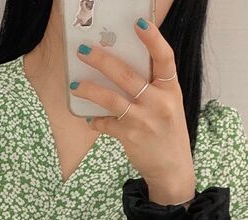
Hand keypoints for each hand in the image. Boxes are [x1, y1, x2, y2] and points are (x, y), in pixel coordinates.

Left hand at [72, 20, 194, 203]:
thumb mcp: (168, 104)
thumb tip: (120, 67)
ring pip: (112, 99)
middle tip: (83, 50)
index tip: (138, 22)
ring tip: (75, 85)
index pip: (164, 57)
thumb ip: (152, 86)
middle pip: (127, 75)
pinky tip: (90, 119)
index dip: (152, 38)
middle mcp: (159, 102)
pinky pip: (107, 123)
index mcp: (170, 88)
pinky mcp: (131, 136)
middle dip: (102, 61)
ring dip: (90, 90)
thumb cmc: (167, 132)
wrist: (172, 169)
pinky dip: (96, 120)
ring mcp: (144, 119)